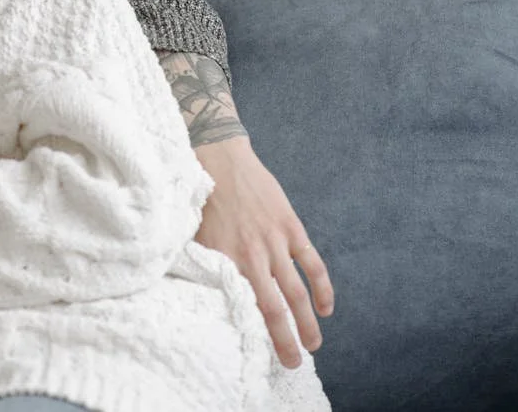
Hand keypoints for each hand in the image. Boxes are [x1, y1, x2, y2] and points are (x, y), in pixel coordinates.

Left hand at [194, 136, 334, 368]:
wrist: (217, 156)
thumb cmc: (199, 196)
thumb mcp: (192, 234)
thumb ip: (201, 264)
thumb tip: (202, 293)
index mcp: (222, 259)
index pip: (242, 307)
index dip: (252, 332)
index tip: (258, 353)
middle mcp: (251, 255)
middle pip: (274, 308)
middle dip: (285, 340)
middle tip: (293, 362)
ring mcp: (274, 241)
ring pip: (296, 291)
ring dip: (307, 321)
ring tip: (313, 345)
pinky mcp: (289, 226)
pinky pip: (312, 263)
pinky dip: (322, 287)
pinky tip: (326, 308)